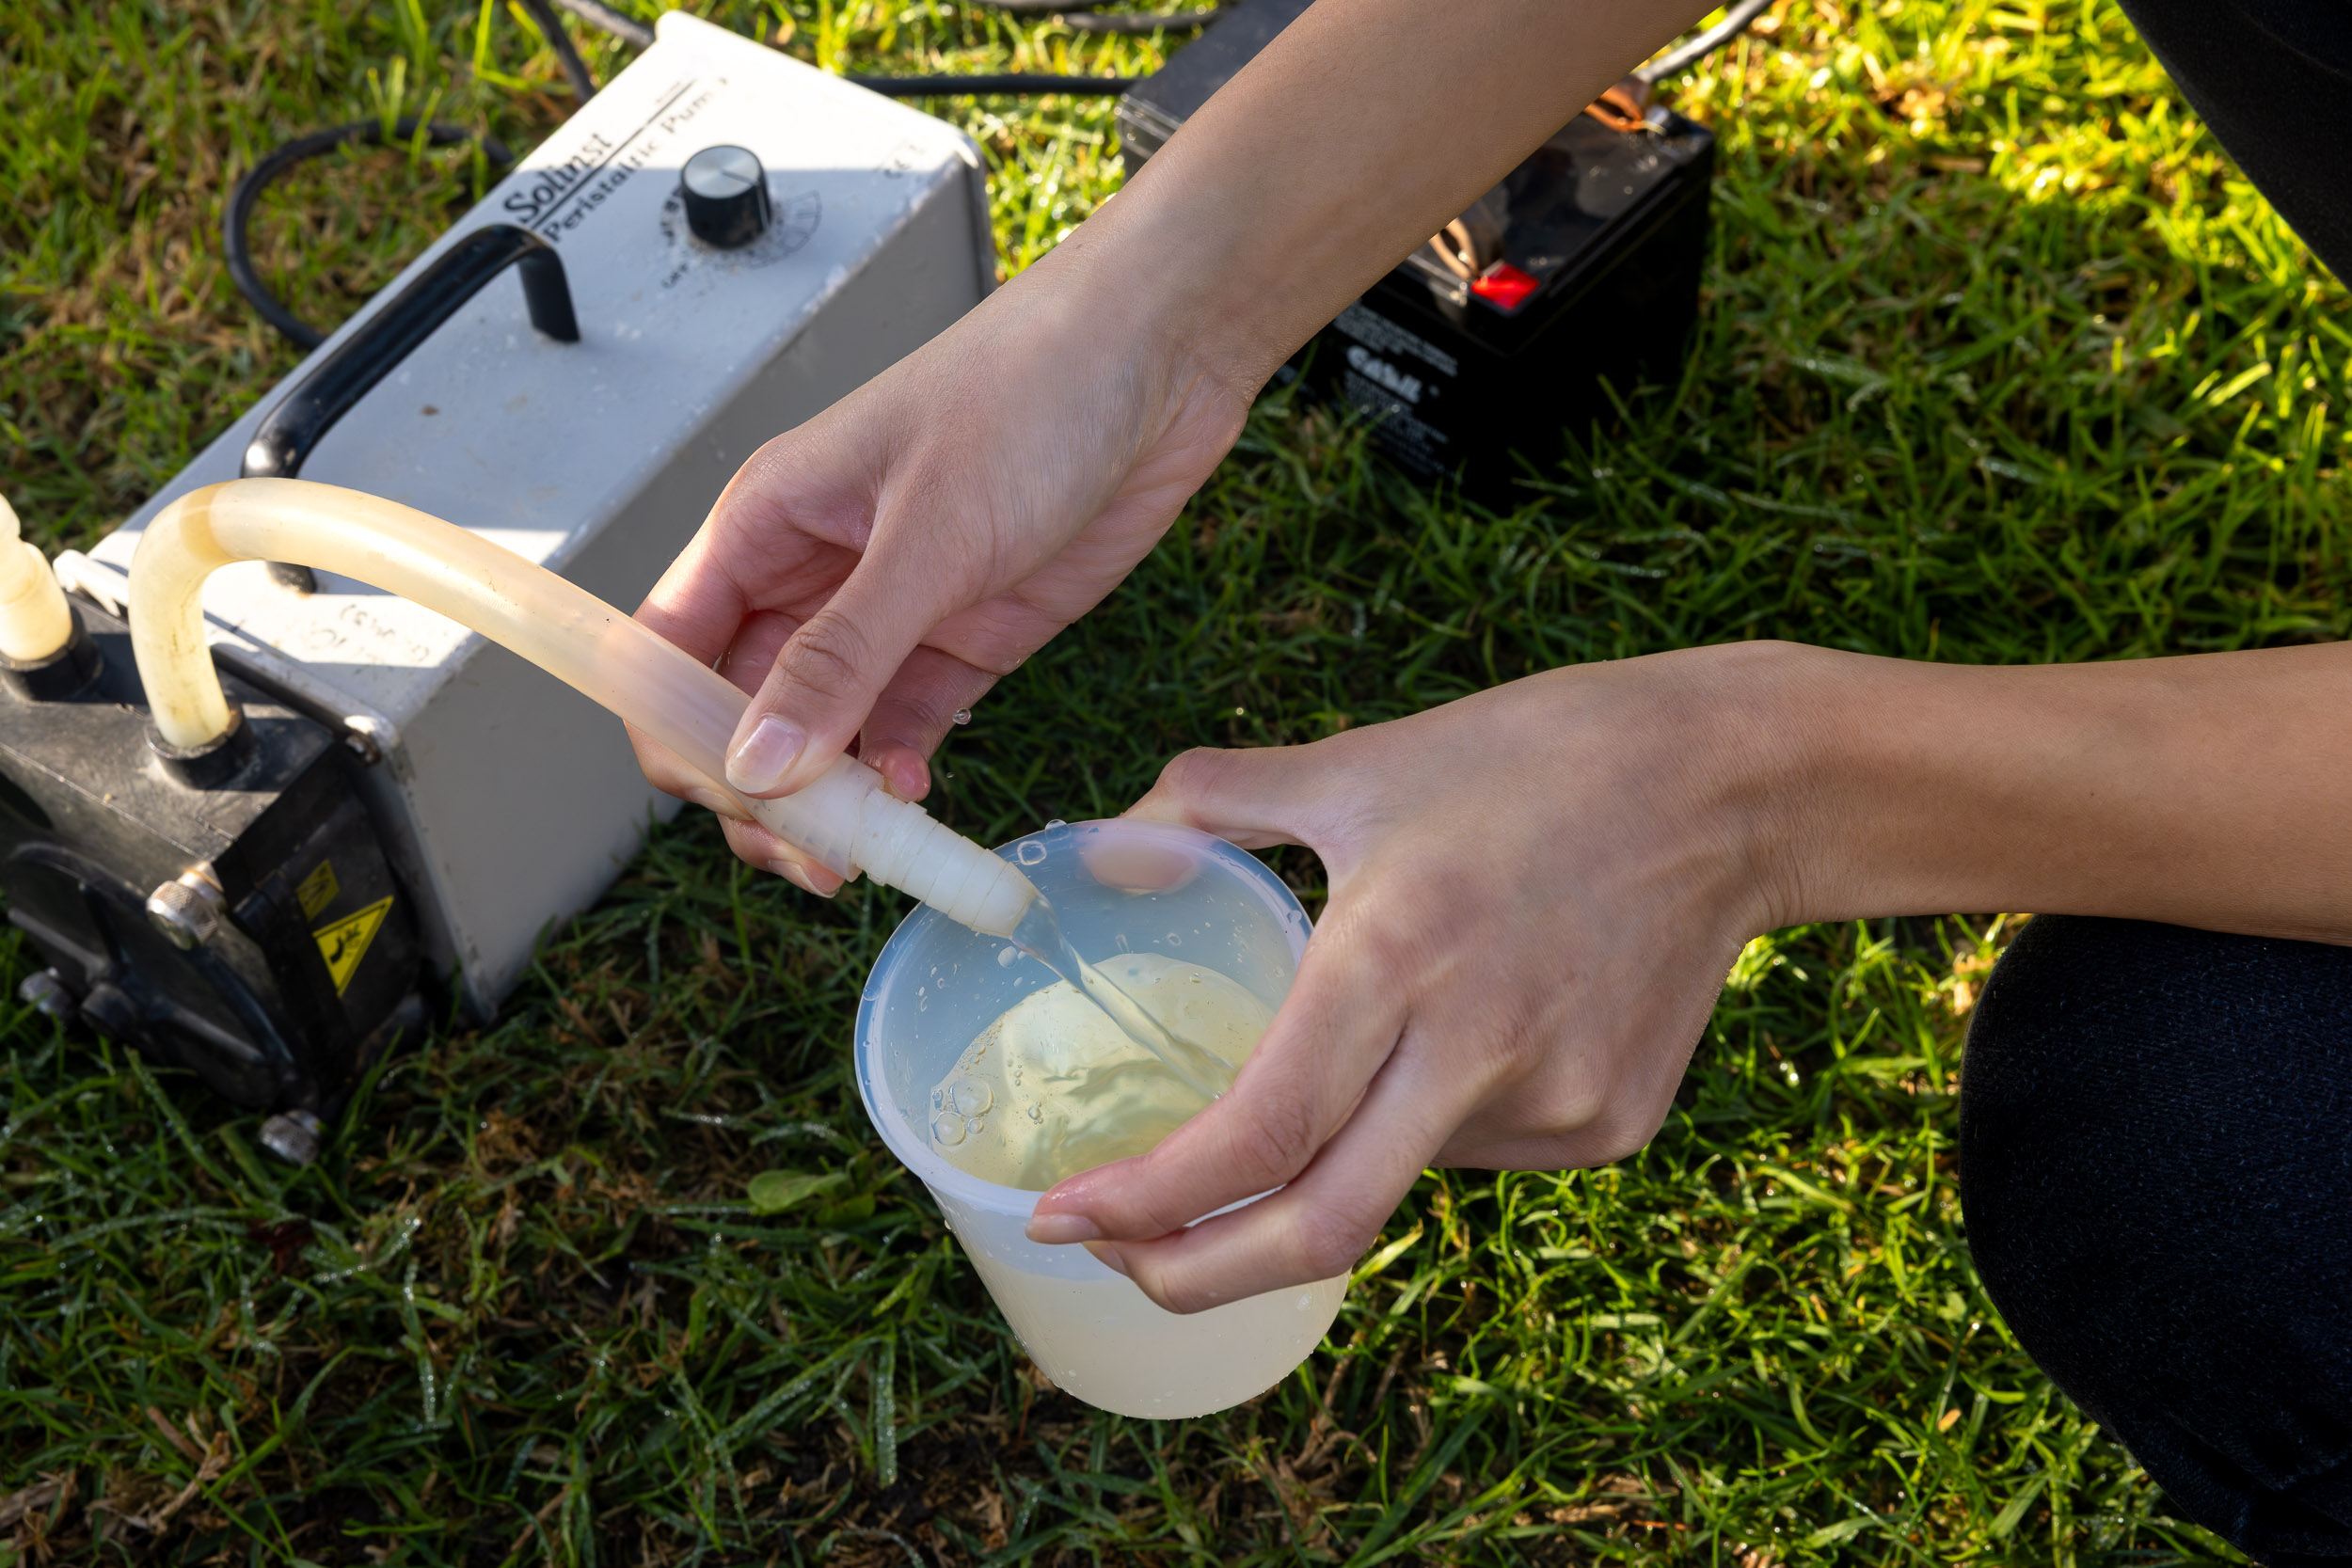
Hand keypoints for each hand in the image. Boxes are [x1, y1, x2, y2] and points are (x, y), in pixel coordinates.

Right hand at [627, 237, 1255, 890]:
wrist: (1161, 360)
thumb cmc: (1032, 392)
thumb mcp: (928, 531)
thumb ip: (843, 657)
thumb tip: (757, 764)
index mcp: (764, 525)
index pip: (667, 655)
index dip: (678, 738)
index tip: (733, 801)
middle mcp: (812, 576)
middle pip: (737, 715)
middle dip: (759, 793)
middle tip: (815, 853)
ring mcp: (888, 615)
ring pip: (818, 738)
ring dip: (831, 802)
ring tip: (869, 849)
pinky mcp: (962, 641)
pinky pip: (902, 731)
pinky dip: (899, 777)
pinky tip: (918, 800)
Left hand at [1024, 643, 1809, 1311]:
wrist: (1736, 784)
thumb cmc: (1535, 757)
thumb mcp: (1363, 762)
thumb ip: (1214, 801)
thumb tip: (1105, 846)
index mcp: (1396, 955)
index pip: (1255, 1134)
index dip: (1146, 1200)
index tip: (1061, 1214)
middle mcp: (1476, 1050)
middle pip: (1318, 1231)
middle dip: (1194, 1276)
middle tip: (1119, 1260)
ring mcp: (1556, 1103)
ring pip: (1394, 1179)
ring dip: (1327, 1156)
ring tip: (1352, 1047)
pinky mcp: (1610, 1126)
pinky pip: (1474, 1155)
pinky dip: (1422, 1124)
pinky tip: (1455, 1035)